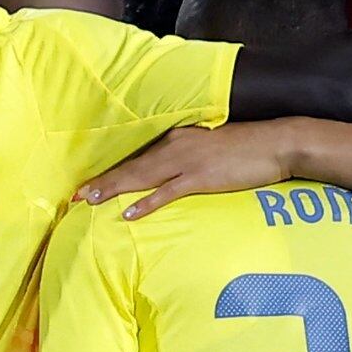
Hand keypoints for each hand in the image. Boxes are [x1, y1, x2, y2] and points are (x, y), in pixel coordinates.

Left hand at [80, 121, 299, 219]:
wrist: (276, 144)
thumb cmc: (246, 148)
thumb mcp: (210, 147)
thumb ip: (187, 156)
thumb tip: (170, 173)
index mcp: (177, 138)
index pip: (137, 157)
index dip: (111, 171)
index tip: (87, 184)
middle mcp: (176, 146)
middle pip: (131, 166)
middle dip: (102, 182)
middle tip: (75, 197)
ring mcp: (188, 161)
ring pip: (142, 177)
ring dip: (114, 189)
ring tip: (89, 202)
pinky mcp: (202, 177)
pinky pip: (168, 192)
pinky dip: (147, 202)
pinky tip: (129, 213)